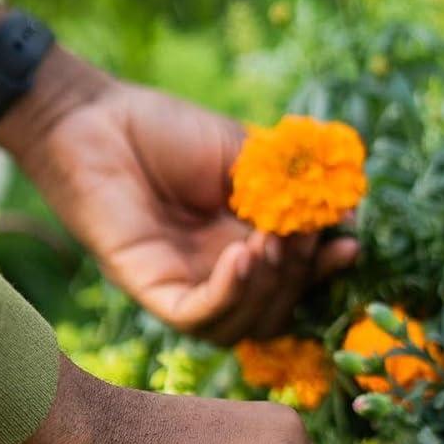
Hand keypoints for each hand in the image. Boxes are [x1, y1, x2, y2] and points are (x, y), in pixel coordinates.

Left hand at [0, 43, 357, 343]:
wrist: (95, 117)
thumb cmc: (163, 129)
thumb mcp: (244, 154)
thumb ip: (289, 188)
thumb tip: (346, 214)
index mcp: (242, 245)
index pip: (294, 281)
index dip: (323, 270)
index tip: (348, 244)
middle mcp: (215, 276)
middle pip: (276, 309)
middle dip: (299, 276)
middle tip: (300, 233)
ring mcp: (184, 287)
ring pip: (242, 326)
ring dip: (268, 290)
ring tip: (269, 242)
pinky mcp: (150, 291)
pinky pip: (198, 318)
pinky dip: (229, 295)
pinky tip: (242, 256)